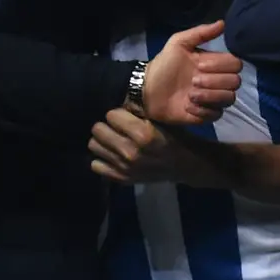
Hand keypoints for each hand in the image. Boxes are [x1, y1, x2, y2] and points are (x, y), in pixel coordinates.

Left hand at [88, 108, 229, 186]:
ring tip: (113, 139)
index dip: (118, 113)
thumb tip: (117, 101)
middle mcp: (131, 151)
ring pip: (94, 146)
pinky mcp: (122, 179)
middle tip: (116, 127)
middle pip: (98, 130)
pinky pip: (96, 165)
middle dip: (106, 125)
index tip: (124, 115)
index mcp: (143, 134)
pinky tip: (113, 154)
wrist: (186, 164)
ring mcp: (124, 167)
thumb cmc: (175, 136)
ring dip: (102, 140)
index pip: (111, 115)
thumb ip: (139, 112)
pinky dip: (102, 159)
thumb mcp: (161, 119)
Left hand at [145, 20, 243, 124]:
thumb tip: (223, 23)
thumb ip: (201, 33)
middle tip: (193, 81)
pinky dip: (202, 111)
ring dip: (209, 96)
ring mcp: (213, 99)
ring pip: (229, 99)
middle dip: (214, 82)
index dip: (221, 65)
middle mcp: (218, 82)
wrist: (147, 89)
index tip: (199, 65)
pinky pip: (216, 115)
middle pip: (235, 82)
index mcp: (215, 64)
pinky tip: (187, 106)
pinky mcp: (206, 115)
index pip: (235, 64)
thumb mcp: (178, 43)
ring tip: (190, 95)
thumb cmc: (164, 65)